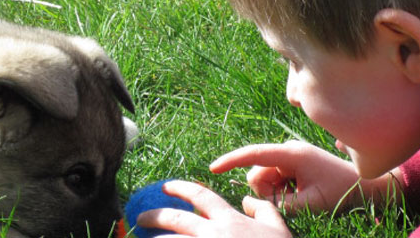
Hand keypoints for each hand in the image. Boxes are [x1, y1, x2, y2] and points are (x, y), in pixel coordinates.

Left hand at [135, 180, 291, 237]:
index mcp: (230, 220)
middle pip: (174, 219)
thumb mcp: (279, 229)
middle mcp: (213, 234)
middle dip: (153, 216)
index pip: (200, 196)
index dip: (180, 188)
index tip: (165, 186)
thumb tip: (248, 199)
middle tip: (141, 217)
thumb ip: (264, 209)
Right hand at [210, 141, 364, 212]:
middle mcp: (287, 151)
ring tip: (302, 196)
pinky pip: (275, 181)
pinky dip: (283, 191)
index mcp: (291, 154)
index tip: (212, 168)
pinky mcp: (292, 164)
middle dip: (266, 192)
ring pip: (264, 180)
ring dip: (276, 193)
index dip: (231, 161)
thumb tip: (249, 203)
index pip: (254, 154)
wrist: (365, 184)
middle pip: (257, 174)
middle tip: (294, 201)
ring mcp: (290, 157)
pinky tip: (304, 192)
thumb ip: (277, 205)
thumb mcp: (310, 204)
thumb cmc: (340, 191)